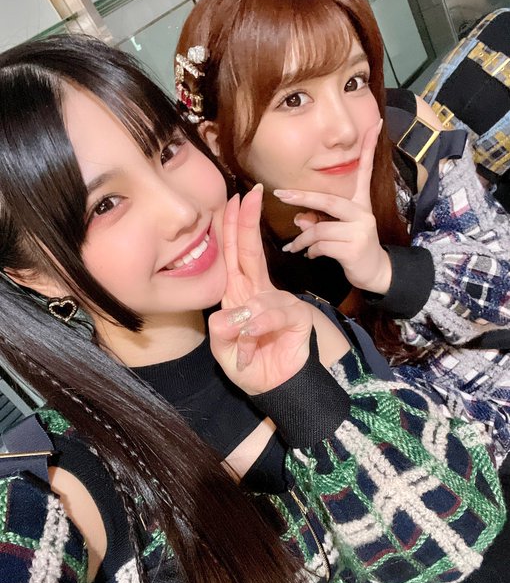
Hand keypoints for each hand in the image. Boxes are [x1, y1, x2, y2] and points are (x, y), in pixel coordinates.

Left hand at [209, 185, 312, 394]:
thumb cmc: (248, 365)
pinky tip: (252, 337)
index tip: (232, 200)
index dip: (232, 228)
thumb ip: (222, 333)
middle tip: (248, 195)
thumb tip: (226, 317)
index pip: (233, 255)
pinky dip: (261, 325)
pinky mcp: (295, 315)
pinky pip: (276, 312)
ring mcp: (277, 302)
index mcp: (237, 294)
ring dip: (246, 320)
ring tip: (241, 342)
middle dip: (247, 223)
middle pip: (249, 252)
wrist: (274, 387)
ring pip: (259, 295)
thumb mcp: (224, 351)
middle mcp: (257, 292)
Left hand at [274, 119, 391, 294]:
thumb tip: (299, 218)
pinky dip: (311, 251)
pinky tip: (311, 255)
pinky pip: (322, 245)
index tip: (374, 124)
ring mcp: (360, 231)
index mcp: (361, 204)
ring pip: (319, 228)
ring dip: (303, 239)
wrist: (375, 272)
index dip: (369, 149)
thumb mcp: (337, 230)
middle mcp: (363, 213)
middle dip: (302, 197)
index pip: (366, 172)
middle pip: (329, 200)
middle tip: (279, 194)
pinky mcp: (354, 249)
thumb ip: (320, 220)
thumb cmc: (353, 247)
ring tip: (296, 247)